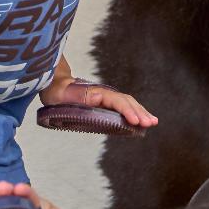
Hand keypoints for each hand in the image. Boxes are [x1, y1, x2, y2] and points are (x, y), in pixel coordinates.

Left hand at [40, 78, 158, 129]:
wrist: (55, 84)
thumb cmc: (56, 91)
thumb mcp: (61, 94)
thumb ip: (77, 95)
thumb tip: (97, 97)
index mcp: (95, 93)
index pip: (116, 101)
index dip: (127, 111)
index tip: (135, 121)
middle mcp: (104, 94)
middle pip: (126, 101)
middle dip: (139, 112)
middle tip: (151, 123)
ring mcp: (106, 98)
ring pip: (127, 104)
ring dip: (140, 112)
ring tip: (153, 122)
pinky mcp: (105, 103)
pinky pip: (123, 107)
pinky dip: (134, 113)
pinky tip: (141, 120)